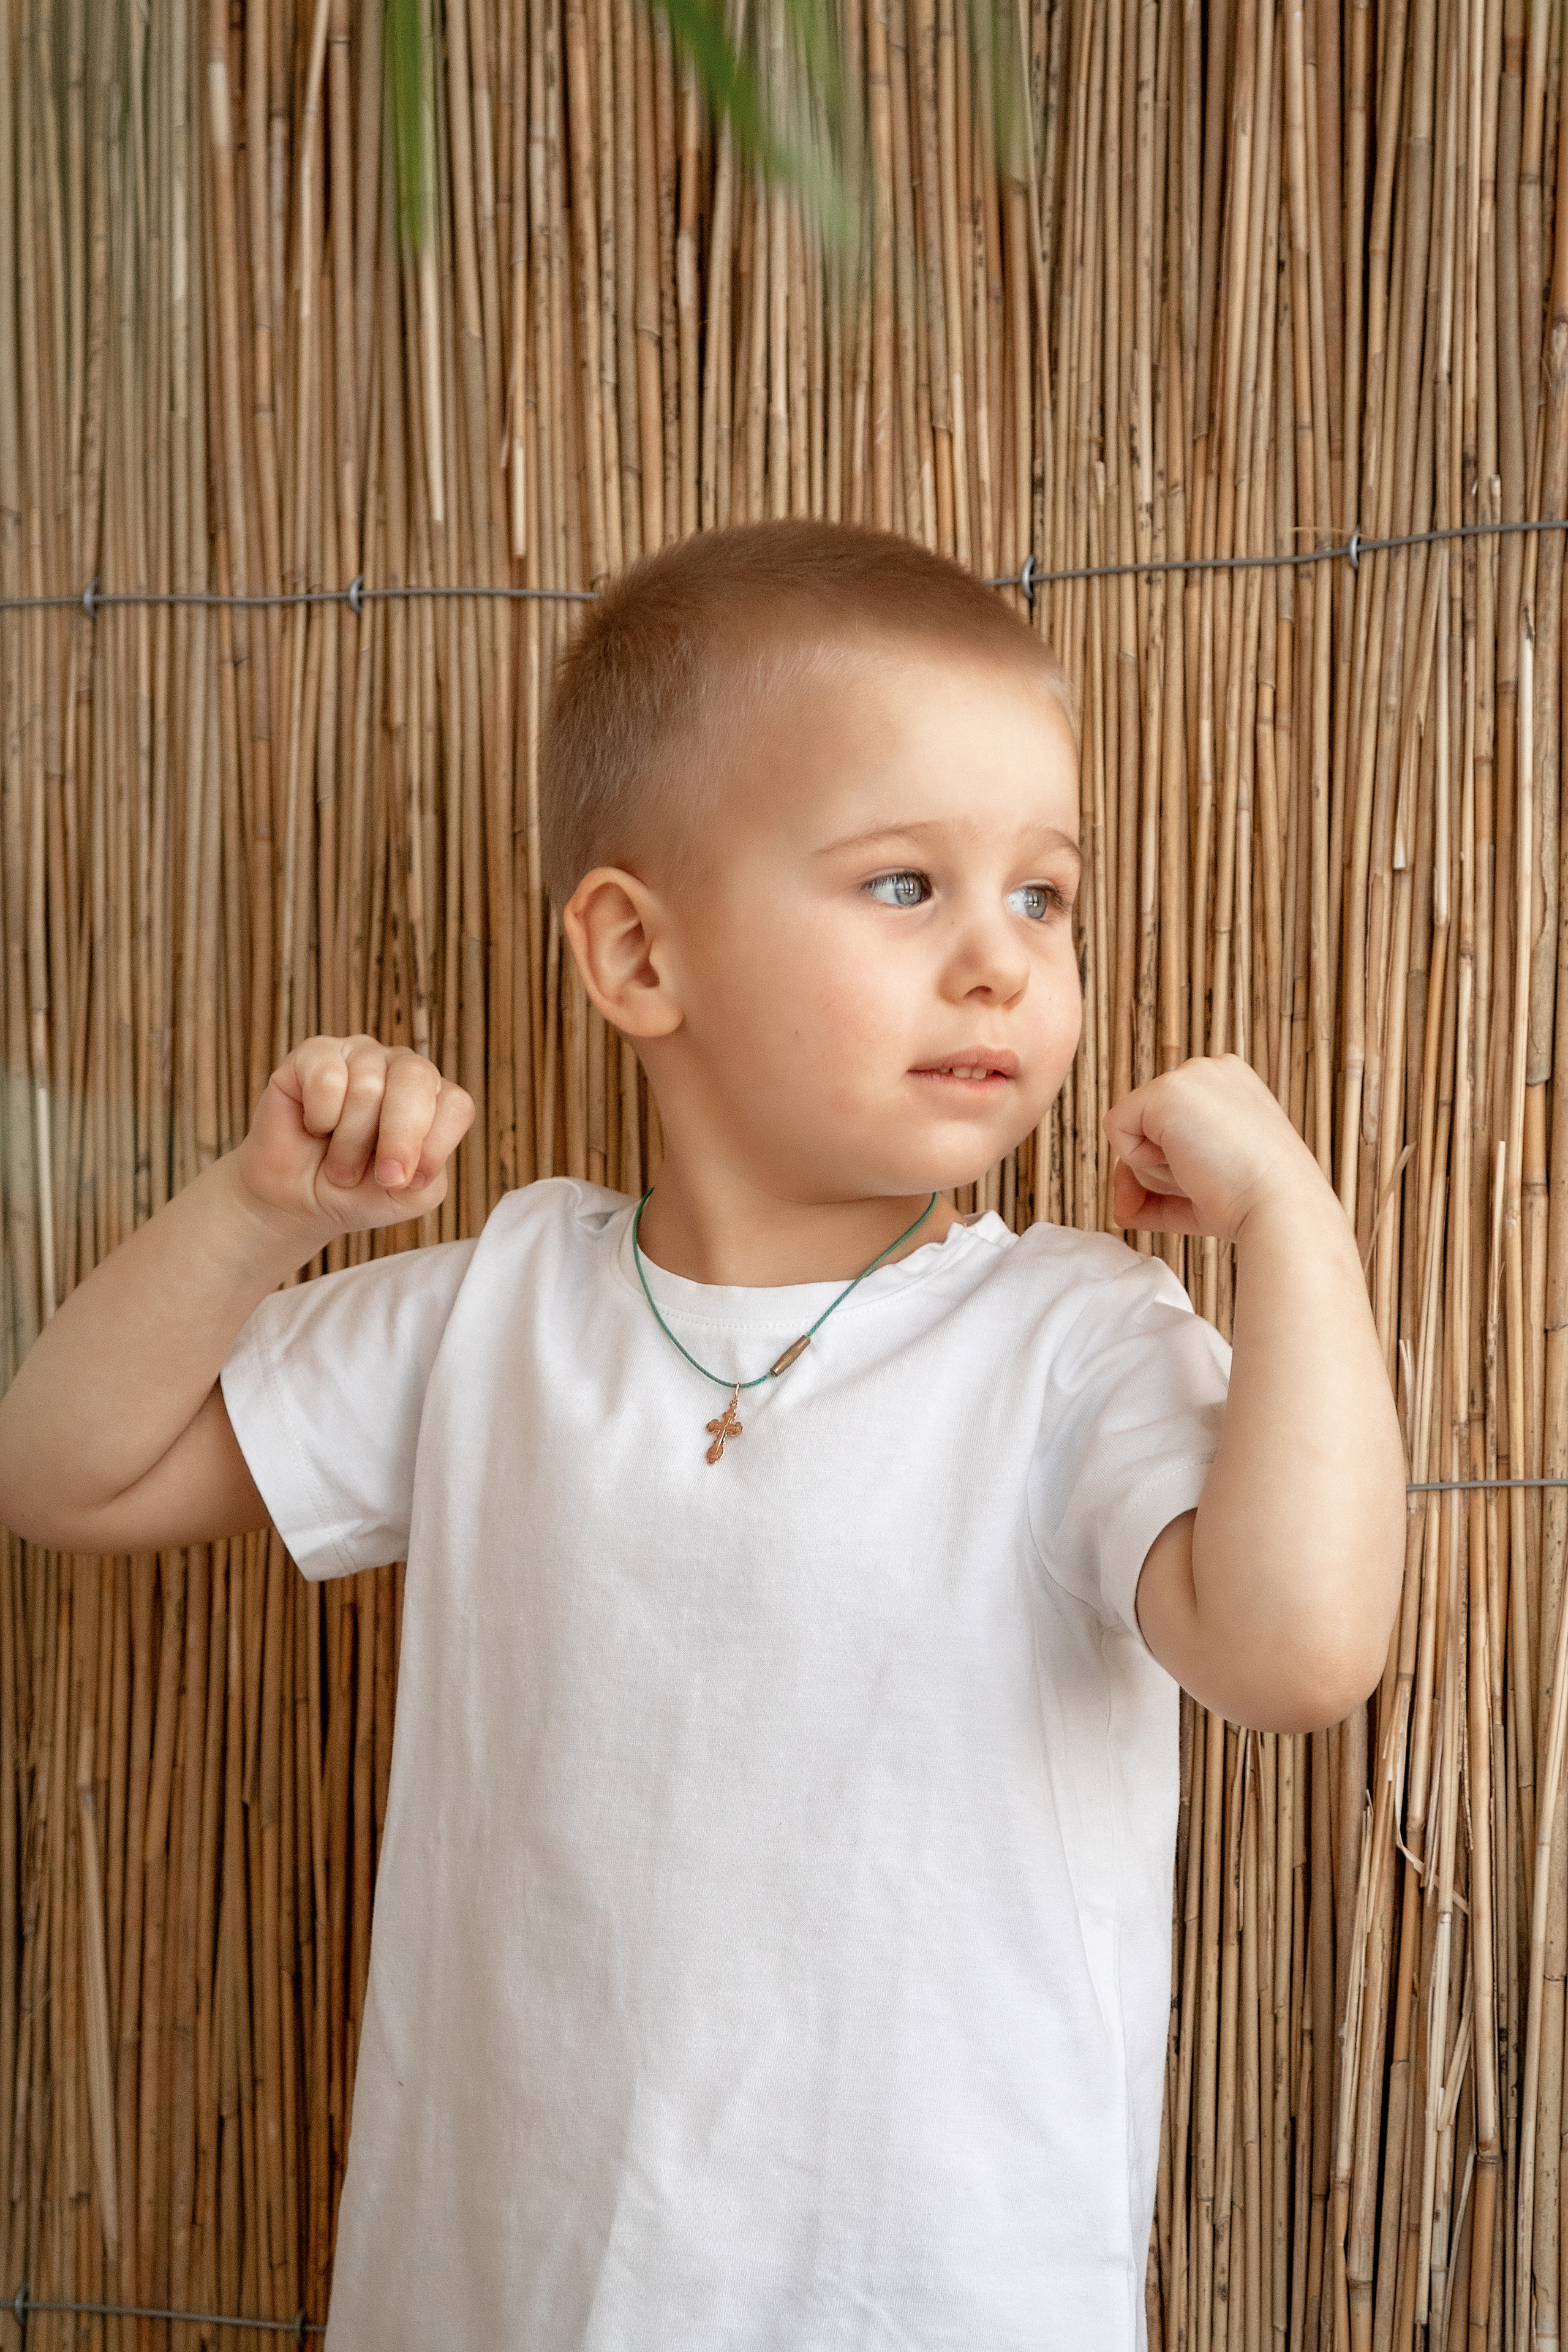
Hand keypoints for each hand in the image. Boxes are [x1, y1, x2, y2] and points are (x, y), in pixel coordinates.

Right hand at [232, 1035, 474, 1238]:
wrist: (301, 1200)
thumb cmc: (360, 1191)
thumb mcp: (408, 1196)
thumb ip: (428, 1171)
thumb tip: (411, 1155)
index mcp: (435, 1098)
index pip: (455, 1104)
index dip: (434, 1148)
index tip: (405, 1182)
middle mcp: (401, 1068)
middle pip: (417, 1078)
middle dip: (398, 1138)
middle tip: (381, 1177)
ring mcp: (360, 1055)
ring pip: (367, 1087)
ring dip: (350, 1142)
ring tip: (341, 1163)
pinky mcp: (315, 1054)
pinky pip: (326, 1079)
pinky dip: (319, 1118)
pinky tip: (315, 1127)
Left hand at [1103, 1054, 1325, 1241]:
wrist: (1278, 1207)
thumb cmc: (1248, 1204)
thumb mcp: (1199, 1188)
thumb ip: (1153, 1189)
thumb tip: (1119, 1204)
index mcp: (1227, 1083)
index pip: (1167, 1123)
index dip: (1176, 1164)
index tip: (1219, 1175)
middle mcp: (1208, 1069)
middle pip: (1146, 1126)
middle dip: (1164, 1168)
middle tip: (1213, 1175)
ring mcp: (1188, 1075)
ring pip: (1132, 1130)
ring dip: (1156, 1168)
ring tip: (1204, 1170)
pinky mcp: (1166, 1090)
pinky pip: (1115, 1129)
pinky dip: (1139, 1161)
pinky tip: (1186, 1161)